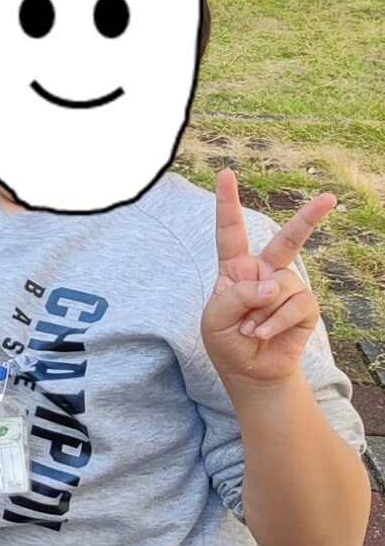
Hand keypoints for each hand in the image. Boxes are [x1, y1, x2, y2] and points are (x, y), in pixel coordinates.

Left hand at [201, 168, 335, 394]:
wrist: (250, 372)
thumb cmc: (227, 341)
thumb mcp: (216, 319)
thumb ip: (237, 296)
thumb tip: (274, 285)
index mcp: (236, 268)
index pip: (230, 231)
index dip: (227, 202)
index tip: (225, 173)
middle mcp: (265, 271)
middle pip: (287, 239)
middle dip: (309, 217)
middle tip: (329, 197)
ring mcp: (287, 288)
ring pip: (282, 285)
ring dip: (261, 312)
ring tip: (250, 330)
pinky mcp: (305, 307)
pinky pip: (295, 305)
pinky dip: (275, 321)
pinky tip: (263, 334)